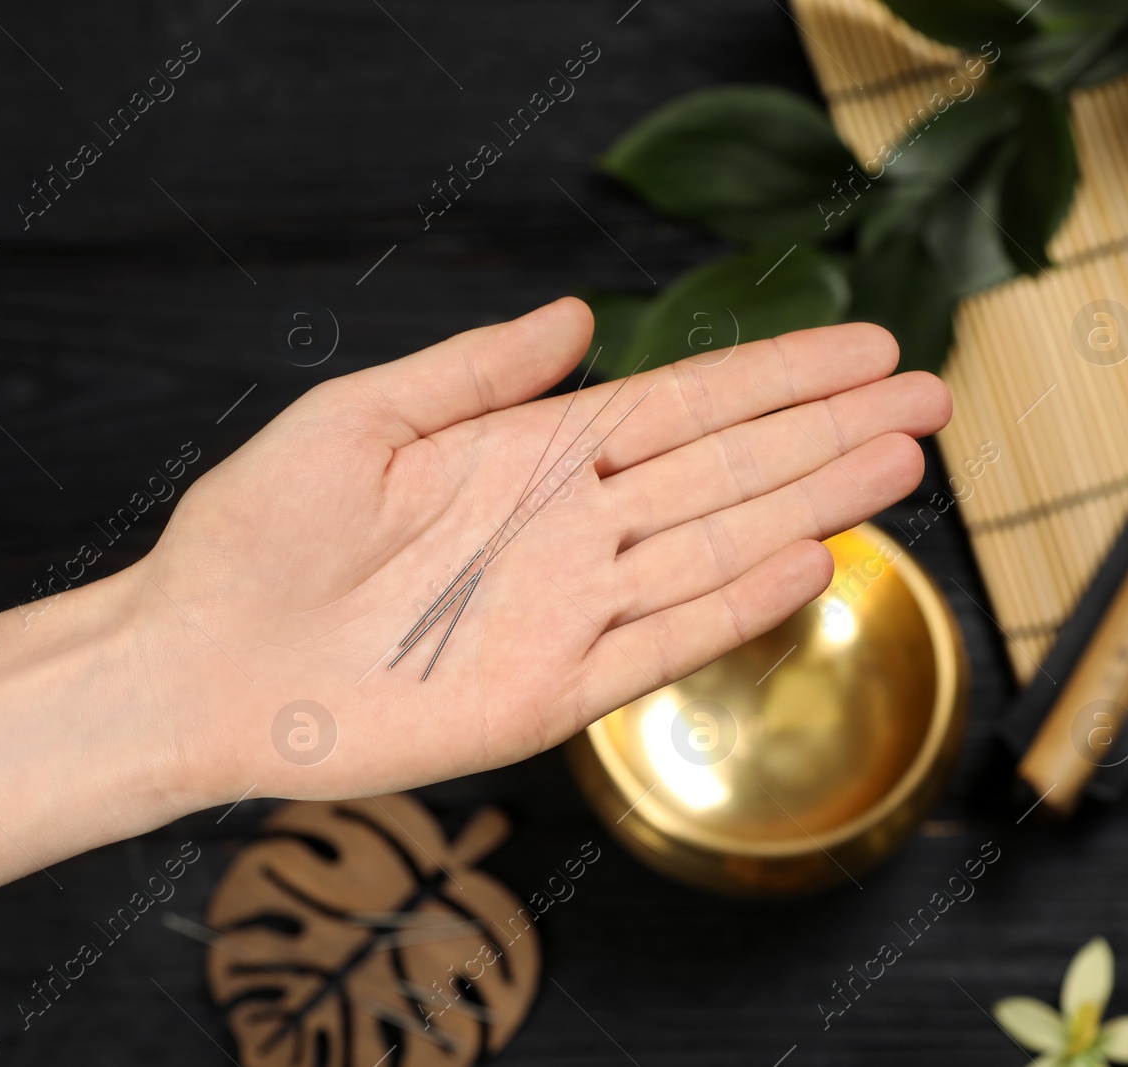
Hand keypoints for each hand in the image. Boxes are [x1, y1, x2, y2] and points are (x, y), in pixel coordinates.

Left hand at [127, 297, 950, 804]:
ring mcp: (567, 611)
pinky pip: (660, 643)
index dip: (776, 377)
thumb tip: (576, 316)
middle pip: (725, 469)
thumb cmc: (259, 532)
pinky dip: (734, 606)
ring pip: (716, 546)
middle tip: (928, 395)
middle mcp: (568, 528)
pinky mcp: (549, 694)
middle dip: (828, 430)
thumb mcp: (362, 417)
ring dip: (811, 504)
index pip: (683, 406)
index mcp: (529, 455)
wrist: (199, 659)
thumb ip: (477, 370)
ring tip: (901, 461)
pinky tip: (809, 562)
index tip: (864, 345)